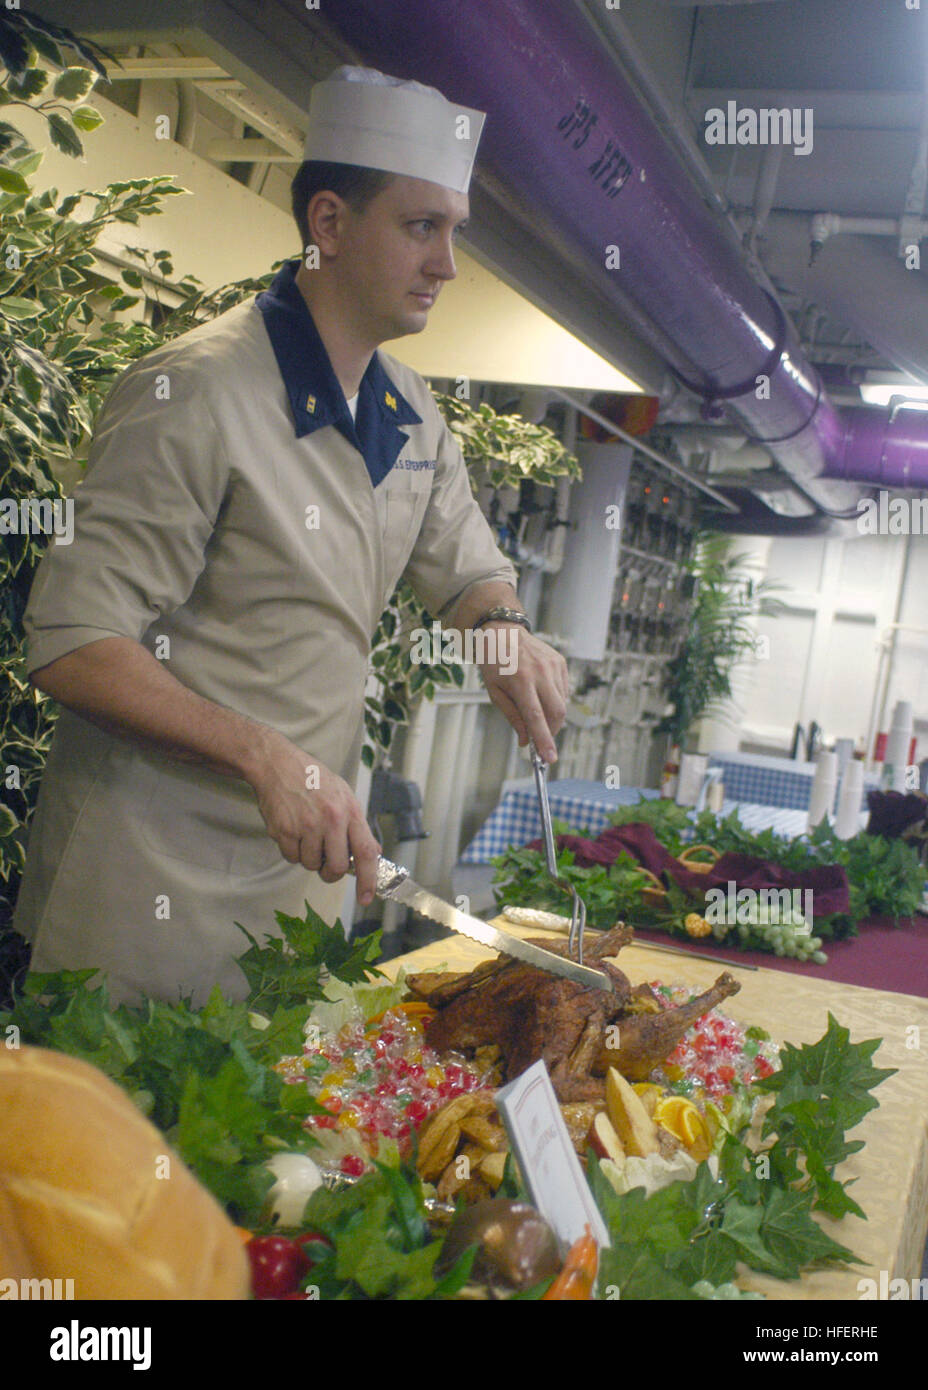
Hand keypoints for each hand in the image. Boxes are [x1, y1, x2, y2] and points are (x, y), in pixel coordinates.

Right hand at [246, 734, 380, 904]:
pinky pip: (291, 857)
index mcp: (350, 811)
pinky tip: (293, 830)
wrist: (277, 764)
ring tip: (306, 834)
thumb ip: (358, 825)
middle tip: (325, 862)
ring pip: (310, 865)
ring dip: (309, 857)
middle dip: (330, 871)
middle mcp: (330, 820)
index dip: (368, 880)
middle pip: (336, 867)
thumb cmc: (313, 779)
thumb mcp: (344, 794)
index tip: (366, 898)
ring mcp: (306, 826)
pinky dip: (292, 851)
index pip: (366, 853)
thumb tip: (373, 852)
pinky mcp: (283, 831)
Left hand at [476, 624, 568, 762]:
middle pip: (557, 713)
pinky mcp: (561, 663)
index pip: (536, 717)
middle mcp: (540, 672)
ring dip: (552, 717)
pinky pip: (563, 691)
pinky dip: (555, 701)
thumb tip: (526, 741)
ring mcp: (553, 666)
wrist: (503, 630)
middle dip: (552, 732)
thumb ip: (512, 716)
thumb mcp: (494, 691)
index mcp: (520, 680)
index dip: (544, 740)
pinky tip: (540, 694)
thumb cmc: (494, 662)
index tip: (549, 759)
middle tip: (541, 740)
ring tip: (535, 710)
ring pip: (562, 704)